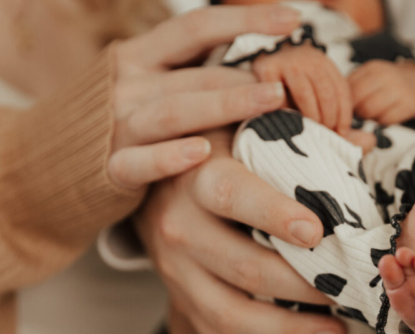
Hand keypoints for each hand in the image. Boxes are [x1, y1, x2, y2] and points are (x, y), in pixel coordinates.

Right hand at [106, 5, 300, 189]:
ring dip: (224, 105)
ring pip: (174, 112)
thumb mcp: (149, 80)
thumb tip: (258, 66)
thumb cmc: (120, 116)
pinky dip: (169, 157)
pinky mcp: (110, 167)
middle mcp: (129, 84)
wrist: (56, 159)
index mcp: (141, 55)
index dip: (244, 21)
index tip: (292, 19)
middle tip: (287, 84)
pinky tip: (201, 152)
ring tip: (270, 102)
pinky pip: (139, 161)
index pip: (197, 28)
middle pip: (196, 75)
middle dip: (244, 78)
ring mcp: (119, 125)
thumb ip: (191, 71)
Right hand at [135, 128, 346, 333]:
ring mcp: (176, 272)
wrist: (152, 186)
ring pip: (233, 313)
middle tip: (348, 288)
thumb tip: (365, 140)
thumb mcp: (243, 131)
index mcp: (198, 178)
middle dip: (303, 285)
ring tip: (337, 329)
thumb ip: (299, 133)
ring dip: (289, 328)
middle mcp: (180, 228)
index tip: (318, 233)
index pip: (234, 196)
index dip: (274, 215)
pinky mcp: (181, 299)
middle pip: (245, 267)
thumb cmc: (212, 154)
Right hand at [253, 44, 351, 135]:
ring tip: (310, 132)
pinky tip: (287, 122)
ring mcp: (288, 60)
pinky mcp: (267, 68)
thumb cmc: (288, 96)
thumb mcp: (316, 101)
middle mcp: (309, 57)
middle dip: (329, 119)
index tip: (341, 134)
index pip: (342, 90)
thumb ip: (337, 120)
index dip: (345, 116)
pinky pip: (280, 95)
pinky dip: (286, 112)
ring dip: (311, 117)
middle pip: (327, 92)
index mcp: (324, 64)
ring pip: (306, 93)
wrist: (251, 74)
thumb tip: (369, 142)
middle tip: (324, 136)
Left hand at [348, 60, 414, 124]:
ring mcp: (398, 89)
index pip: (347, 88)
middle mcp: (385, 76)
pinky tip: (387, 116)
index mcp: (372, 68)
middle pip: (356, 101)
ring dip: (368, 117)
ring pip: (369, 111)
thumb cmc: (392, 83)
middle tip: (361, 113)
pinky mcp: (409, 104)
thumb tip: (335, 102)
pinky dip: (383, 122)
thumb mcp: (373, 76)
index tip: (348, 107)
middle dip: (355, 111)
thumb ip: (354, 85)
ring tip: (374, 114)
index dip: (344, 102)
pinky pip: (386, 120)